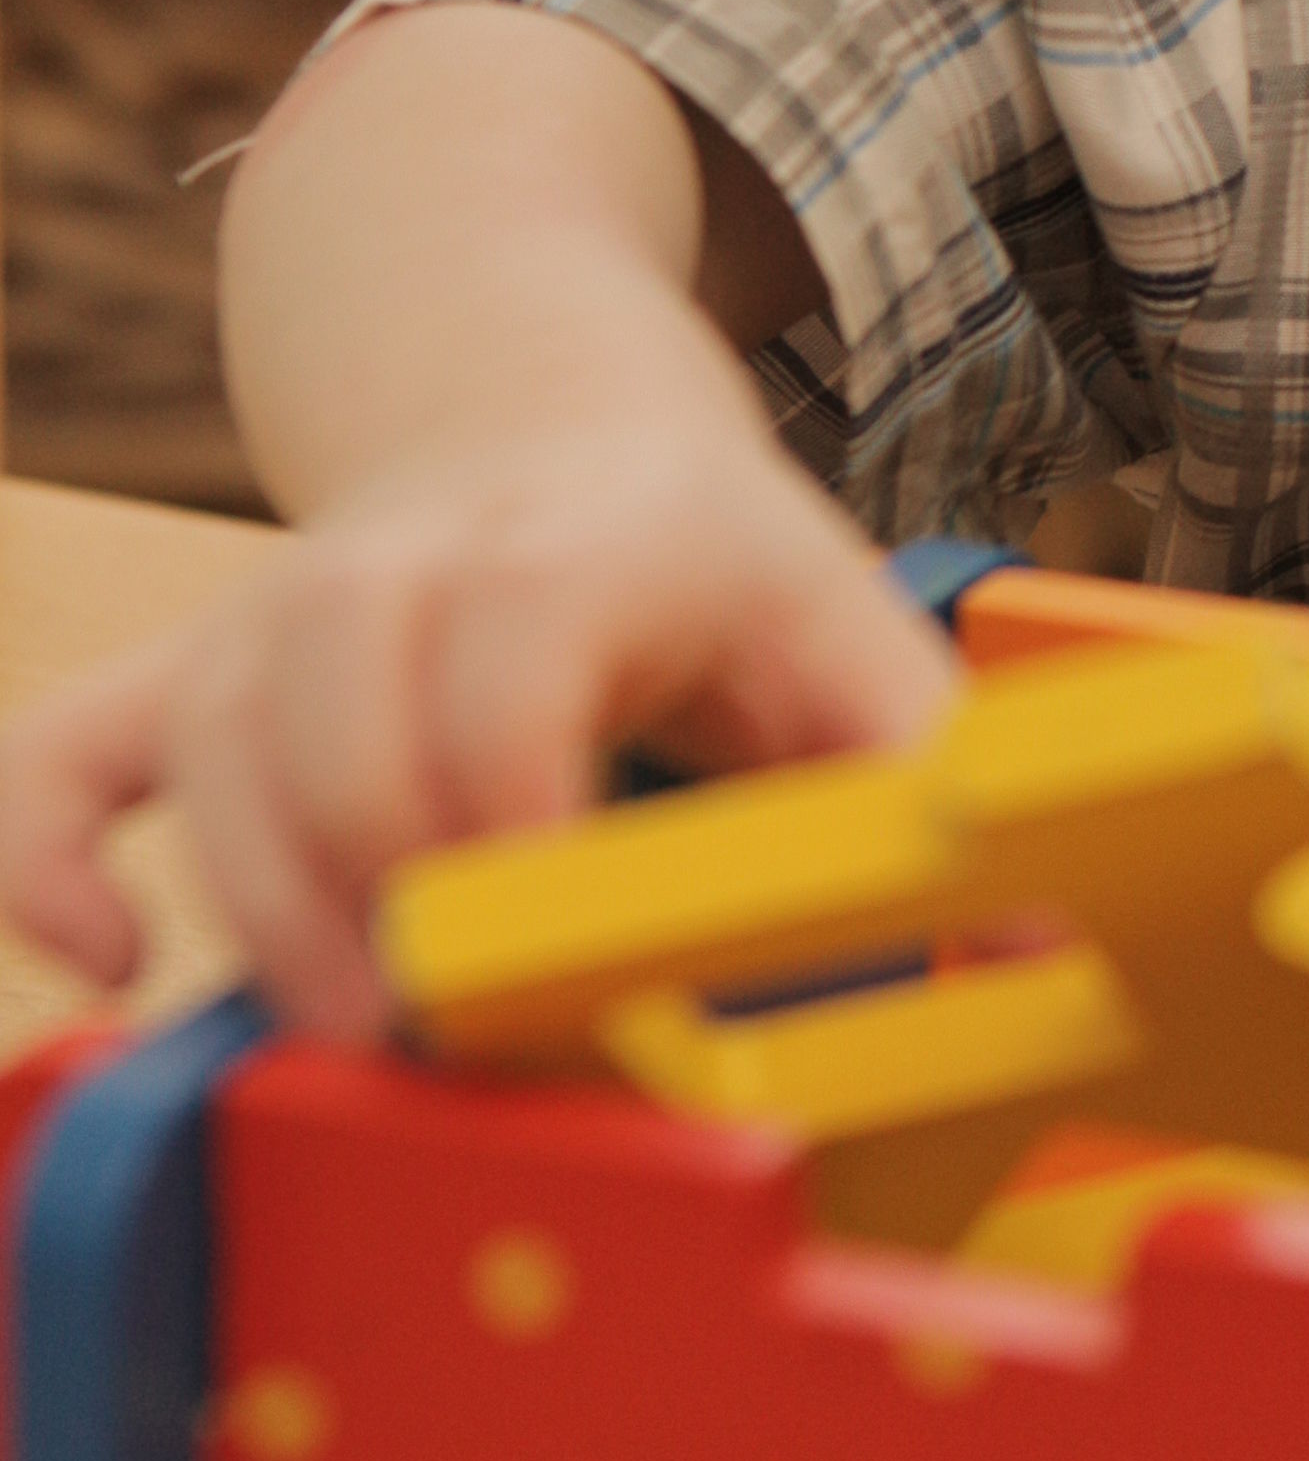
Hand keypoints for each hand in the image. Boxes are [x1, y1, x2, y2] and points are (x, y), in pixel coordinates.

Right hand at [0, 417, 955, 1048]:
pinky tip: (103, 966)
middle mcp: (415, 555)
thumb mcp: (849, 639)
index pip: (516, 627)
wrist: (552, 419)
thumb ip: (926, 785)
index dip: (508, 777)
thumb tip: (1055, 945)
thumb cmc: (717, 579)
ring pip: (206, 725)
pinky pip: (69, 747)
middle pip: (333, 672)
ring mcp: (285, 605)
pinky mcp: (198, 669)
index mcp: (601, 541)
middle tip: (438, 1038)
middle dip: (373, 867)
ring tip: (340, 1041)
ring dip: (254, 894)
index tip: (537, 933)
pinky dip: (49, 849)